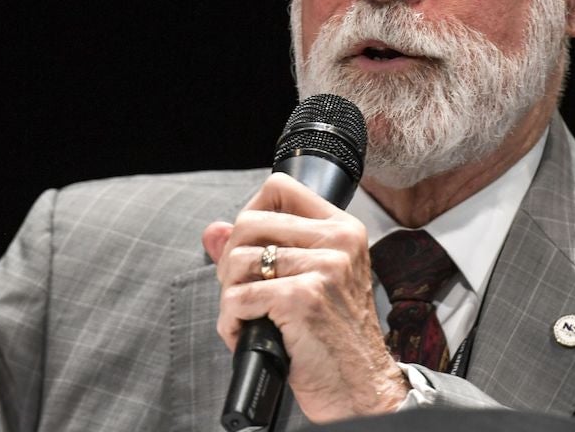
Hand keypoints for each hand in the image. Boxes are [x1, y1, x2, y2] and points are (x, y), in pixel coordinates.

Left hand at [202, 173, 407, 423]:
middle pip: (249, 223)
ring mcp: (324, 268)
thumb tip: (212, 230)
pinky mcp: (303, 298)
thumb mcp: (308, 282)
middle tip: (244, 292)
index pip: (280, 188)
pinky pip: (237, 298)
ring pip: (237, 261)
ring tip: (249, 317)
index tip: (250, 247)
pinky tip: (248, 334)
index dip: (251, 213)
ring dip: (230, 296)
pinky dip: (231, 323)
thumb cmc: (335, 338)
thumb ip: (261, 248)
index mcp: (344, 229)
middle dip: (231, 261)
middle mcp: (339, 241)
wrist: (362, 387)